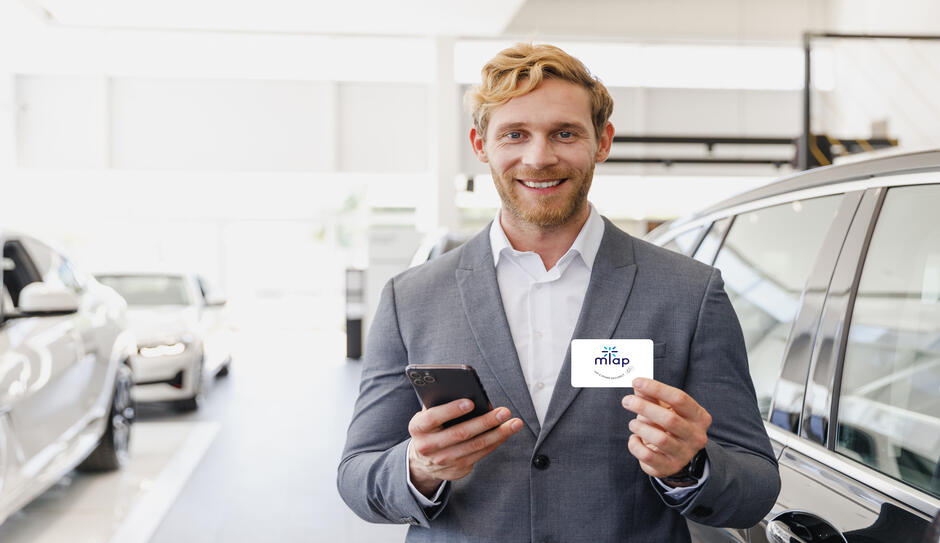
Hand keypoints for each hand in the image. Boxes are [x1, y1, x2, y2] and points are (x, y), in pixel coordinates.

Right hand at [408, 399, 523, 496]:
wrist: (421, 462)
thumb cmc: (429, 429)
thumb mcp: (426, 416)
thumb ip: (439, 403)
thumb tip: (465, 389)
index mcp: (418, 428)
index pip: (433, 418)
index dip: (451, 410)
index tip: (470, 402)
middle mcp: (428, 447)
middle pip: (460, 433)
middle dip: (485, 422)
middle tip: (504, 411)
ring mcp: (443, 461)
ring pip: (475, 446)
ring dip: (498, 434)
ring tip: (514, 423)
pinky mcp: (457, 469)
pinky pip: (480, 454)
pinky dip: (495, 442)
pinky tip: (506, 432)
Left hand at [621, 378, 710, 483]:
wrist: (673, 455)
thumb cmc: (668, 426)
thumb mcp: (665, 408)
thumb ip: (653, 396)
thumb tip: (639, 385)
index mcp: (699, 417)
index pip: (680, 398)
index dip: (657, 388)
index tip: (637, 381)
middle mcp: (696, 436)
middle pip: (670, 419)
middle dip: (644, 407)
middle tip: (626, 401)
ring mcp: (684, 454)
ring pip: (660, 439)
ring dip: (640, 427)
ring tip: (632, 424)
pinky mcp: (669, 467)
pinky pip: (647, 456)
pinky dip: (635, 445)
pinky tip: (634, 439)